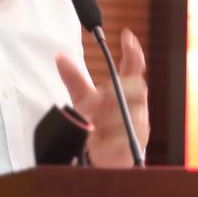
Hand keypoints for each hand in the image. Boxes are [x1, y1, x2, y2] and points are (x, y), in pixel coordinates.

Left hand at [55, 28, 149, 167]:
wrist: (101, 160)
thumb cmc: (96, 127)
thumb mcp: (83, 100)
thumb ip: (74, 80)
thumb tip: (59, 56)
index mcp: (127, 93)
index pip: (135, 68)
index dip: (133, 52)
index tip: (127, 36)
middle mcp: (136, 107)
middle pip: (137, 88)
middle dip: (116, 91)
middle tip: (96, 98)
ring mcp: (138, 126)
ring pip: (128, 114)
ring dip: (107, 117)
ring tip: (91, 122)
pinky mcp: (133, 146)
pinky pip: (123, 138)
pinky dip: (107, 139)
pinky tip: (97, 140)